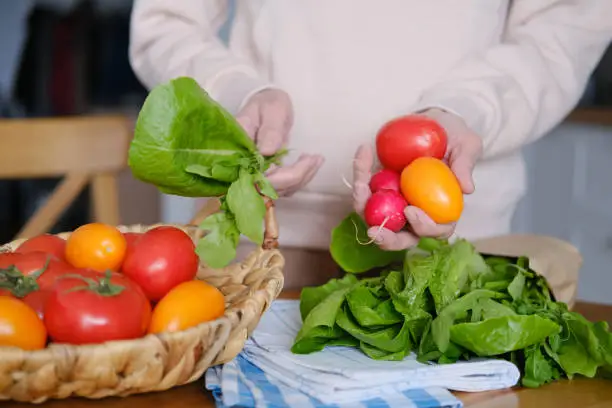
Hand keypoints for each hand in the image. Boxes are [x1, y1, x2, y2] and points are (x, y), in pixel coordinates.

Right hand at [236, 89, 323, 195]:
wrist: (266, 106)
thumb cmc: (267, 104)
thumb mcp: (270, 110)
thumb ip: (269, 130)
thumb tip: (267, 152)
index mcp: (238, 151)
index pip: (254, 176)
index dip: (279, 177)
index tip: (304, 161)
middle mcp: (244, 168)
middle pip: (269, 187)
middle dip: (297, 176)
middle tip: (316, 158)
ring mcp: (256, 174)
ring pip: (279, 189)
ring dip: (302, 178)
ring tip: (318, 159)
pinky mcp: (268, 176)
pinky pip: (285, 186)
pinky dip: (301, 178)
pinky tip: (312, 164)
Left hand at [352, 108, 482, 250]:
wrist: (434, 121)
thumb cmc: (455, 138)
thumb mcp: (466, 145)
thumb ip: (465, 164)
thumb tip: (467, 188)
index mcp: (441, 209)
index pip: (435, 229)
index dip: (423, 227)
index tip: (411, 210)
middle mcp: (416, 212)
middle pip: (401, 237)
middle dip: (386, 239)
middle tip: (374, 231)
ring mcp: (394, 202)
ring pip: (374, 217)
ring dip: (363, 206)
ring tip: (360, 184)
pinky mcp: (377, 187)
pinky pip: (364, 188)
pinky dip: (360, 172)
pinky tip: (364, 151)